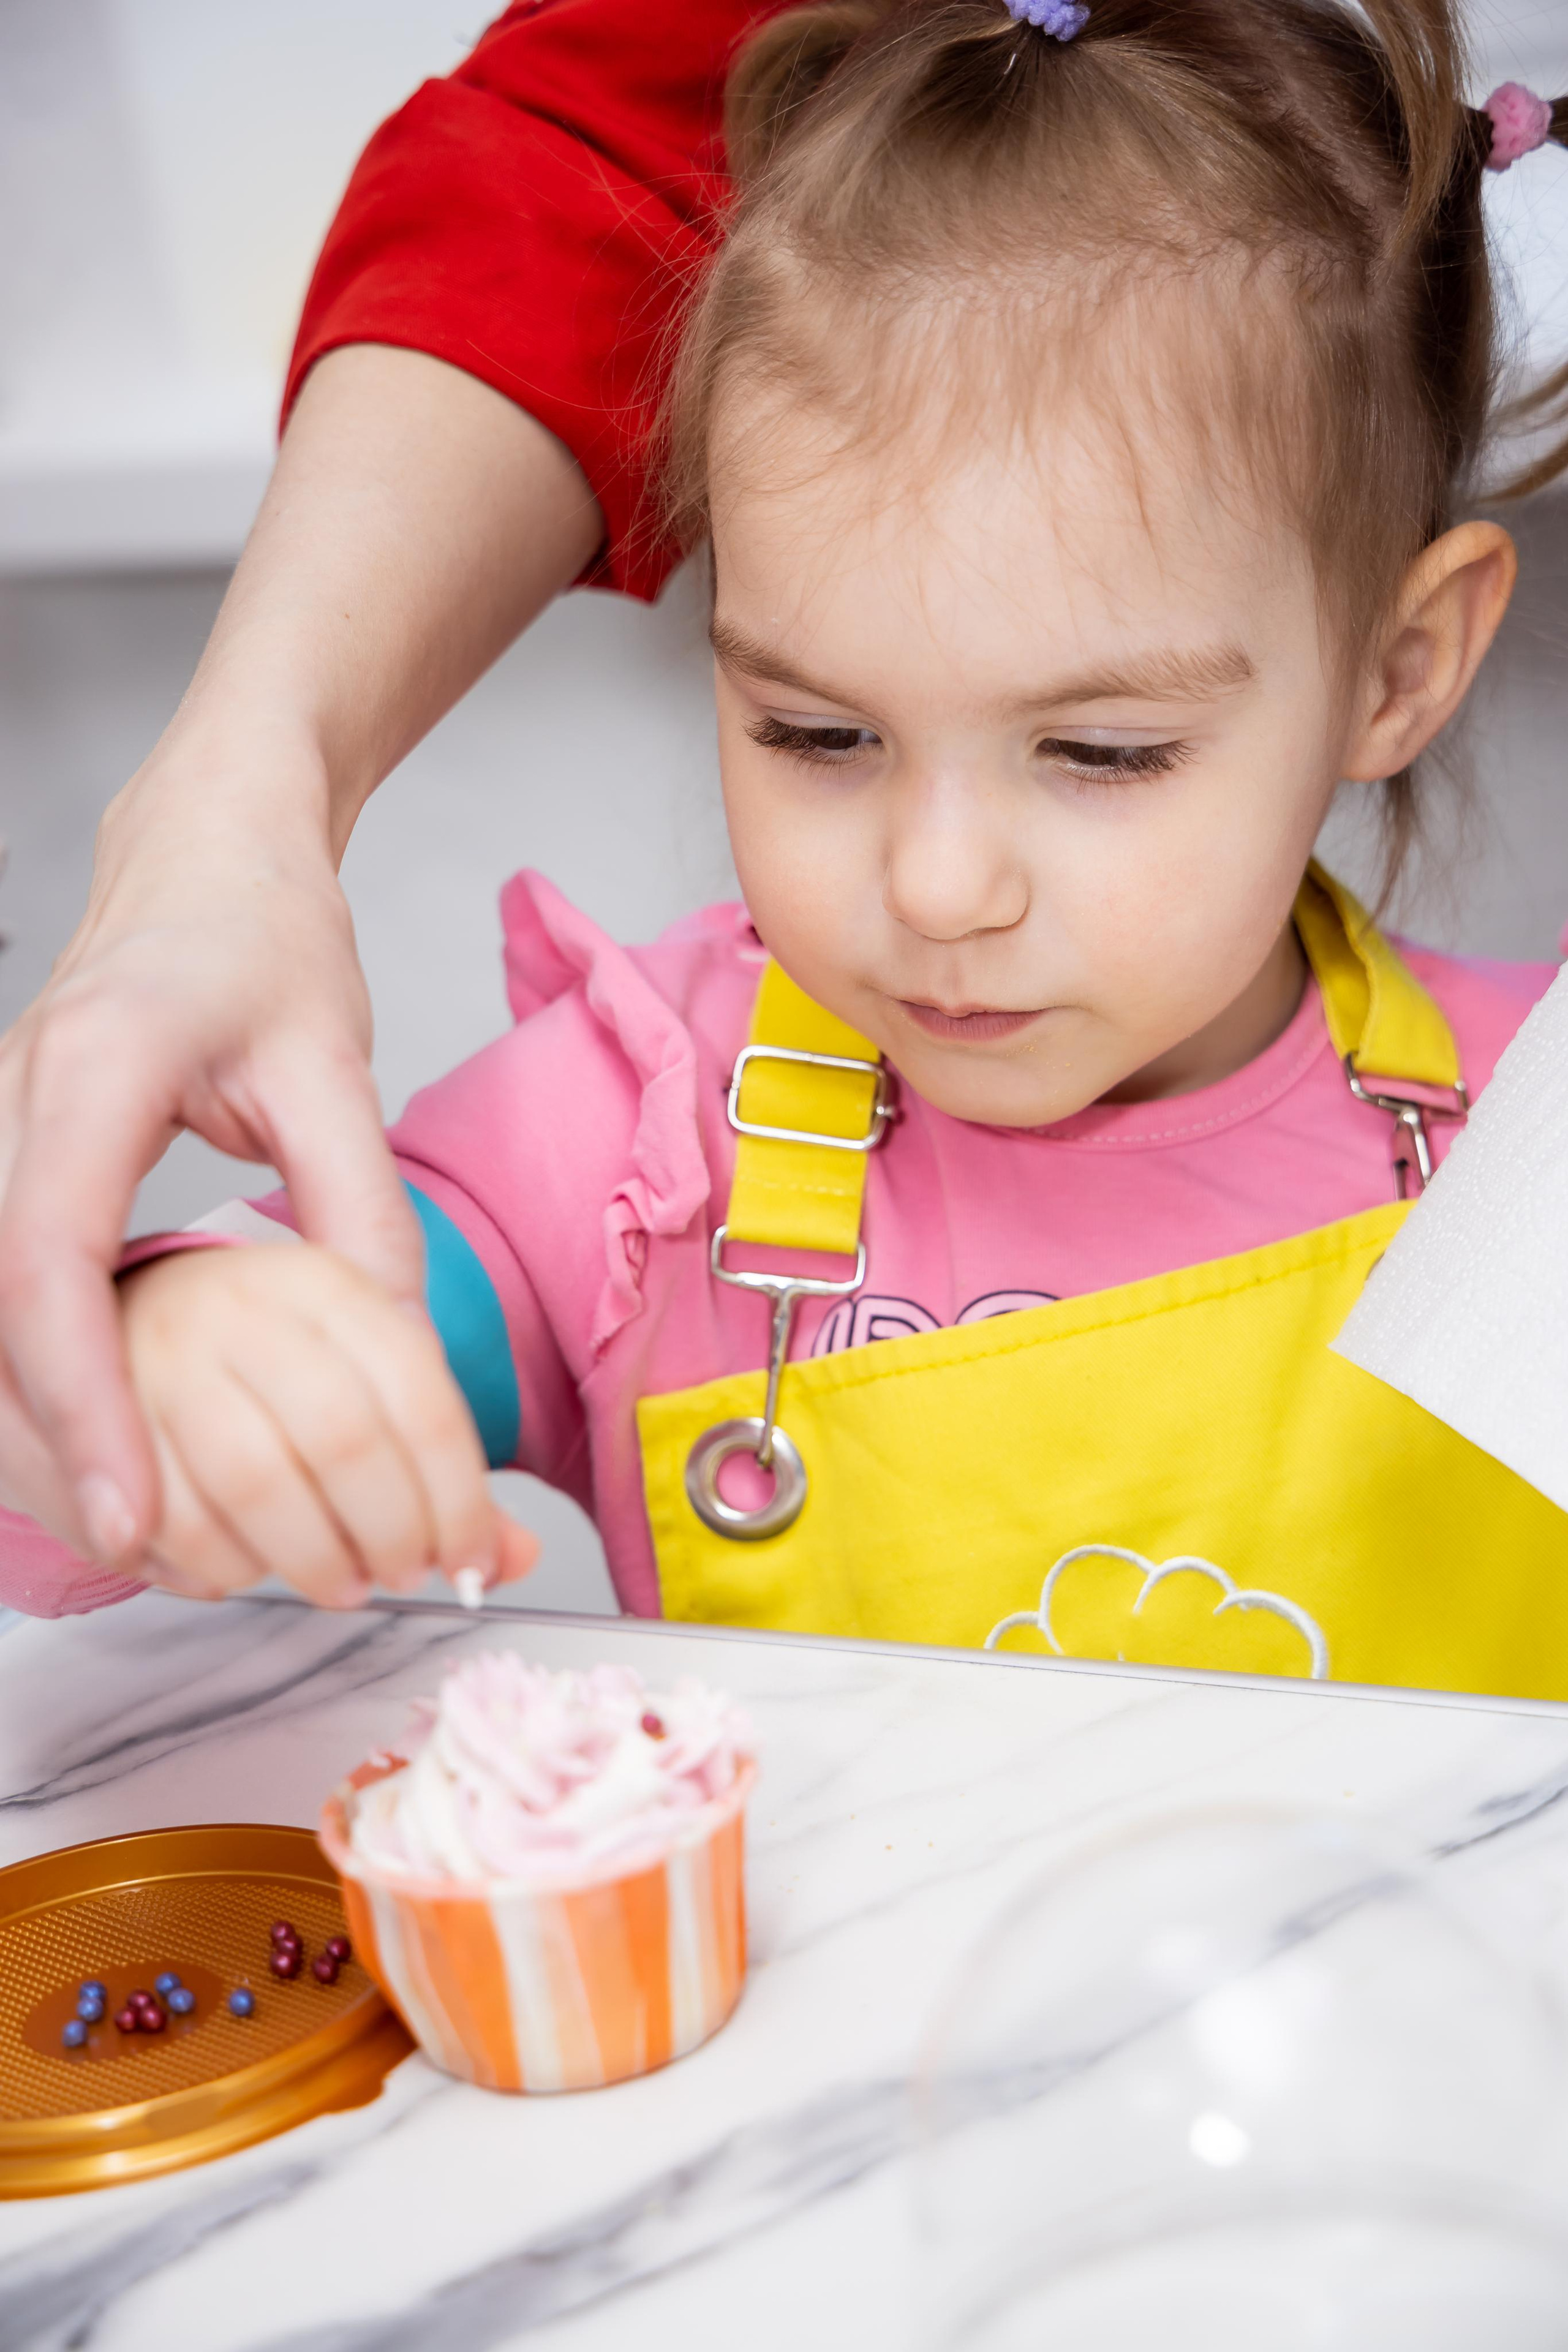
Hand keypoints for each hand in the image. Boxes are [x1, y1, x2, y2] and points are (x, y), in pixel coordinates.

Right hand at [0, 345, 600, 1568]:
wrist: (207, 846)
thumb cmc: (263, 933)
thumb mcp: (331, 1062)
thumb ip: (355, 1204)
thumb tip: (392, 1343)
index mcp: (89, 1077)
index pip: (51, 1268)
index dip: (84, 1405)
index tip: (130, 1513)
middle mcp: (14, 1107)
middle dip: (55, 1440)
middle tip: (142, 1549)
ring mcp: (1, 1130)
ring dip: (46, 1413)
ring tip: (133, 1515)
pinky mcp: (18, 1154)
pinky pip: (13, 1281)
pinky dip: (53, 1363)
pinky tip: (112, 1426)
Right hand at [120, 1244, 537, 1605]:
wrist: (104, 1307)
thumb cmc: (250, 1347)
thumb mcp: (356, 1358)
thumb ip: (434, 1450)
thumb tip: (513, 1555)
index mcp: (320, 1280)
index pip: (419, 1394)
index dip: (459, 1499)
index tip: (475, 1560)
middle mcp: (237, 1304)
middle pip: (345, 1441)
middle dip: (391, 1535)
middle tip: (407, 1574)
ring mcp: (155, 1357)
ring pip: (257, 1486)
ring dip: (313, 1563)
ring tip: (340, 1582)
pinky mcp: (87, 1419)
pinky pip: (172, 1523)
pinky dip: (225, 1571)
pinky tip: (251, 1569)